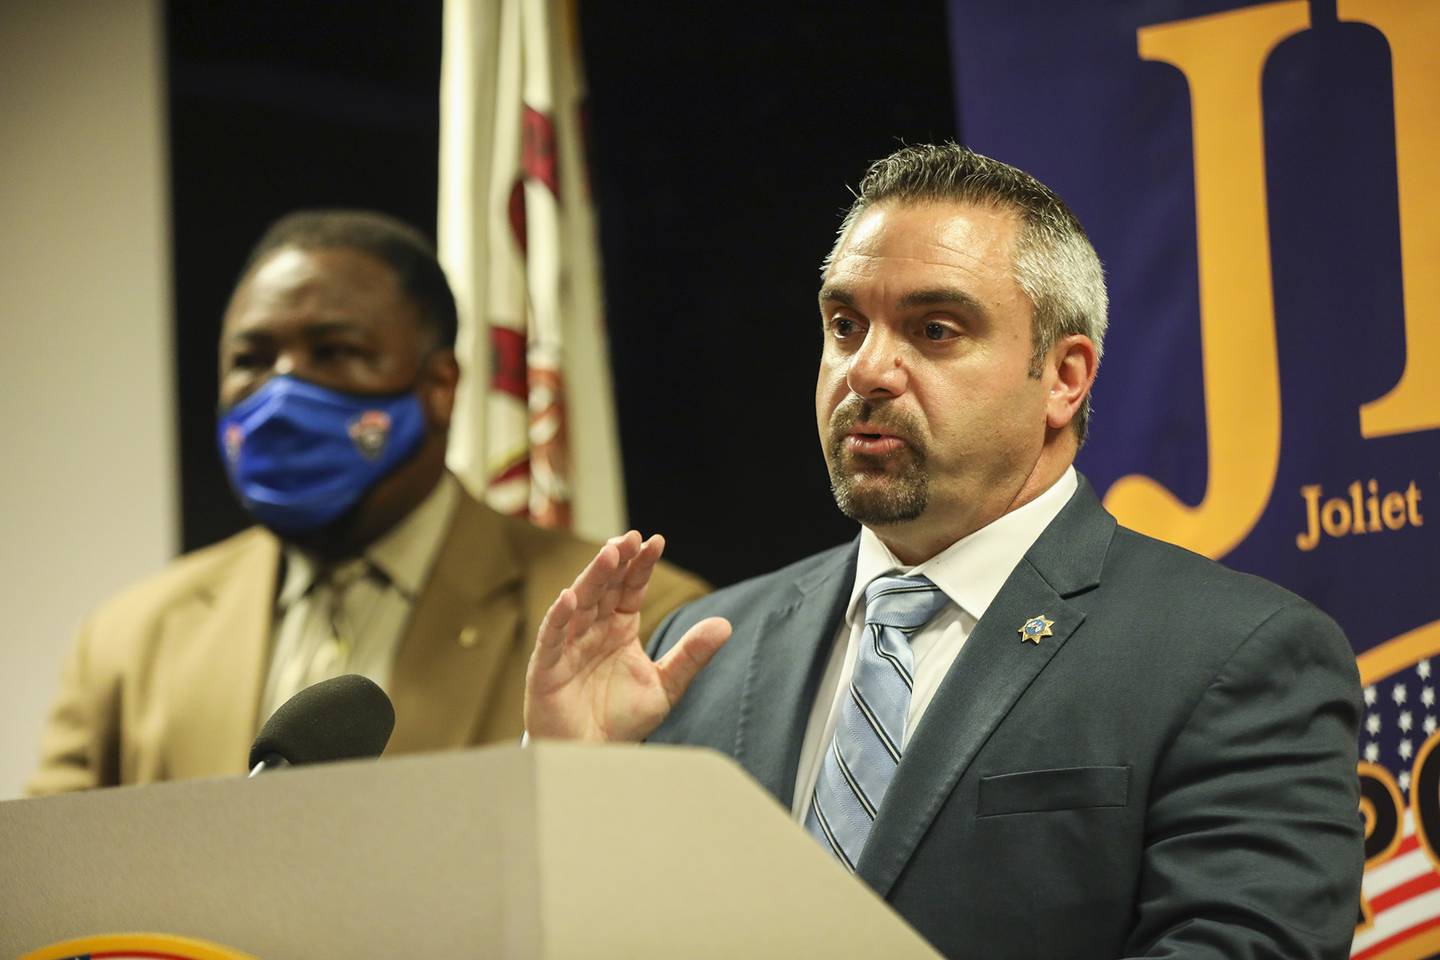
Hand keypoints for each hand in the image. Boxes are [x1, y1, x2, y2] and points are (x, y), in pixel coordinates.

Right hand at [524, 531, 730, 741]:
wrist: (594, 757)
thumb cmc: (623, 720)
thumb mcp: (666, 686)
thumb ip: (691, 655)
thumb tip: (725, 624)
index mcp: (619, 628)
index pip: (630, 589)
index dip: (641, 566)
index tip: (655, 541)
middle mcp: (592, 630)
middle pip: (603, 588)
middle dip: (616, 562)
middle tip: (630, 538)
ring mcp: (567, 646)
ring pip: (579, 604)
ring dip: (592, 579)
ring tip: (609, 554)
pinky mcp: (547, 667)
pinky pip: (551, 638)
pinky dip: (559, 617)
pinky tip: (570, 598)